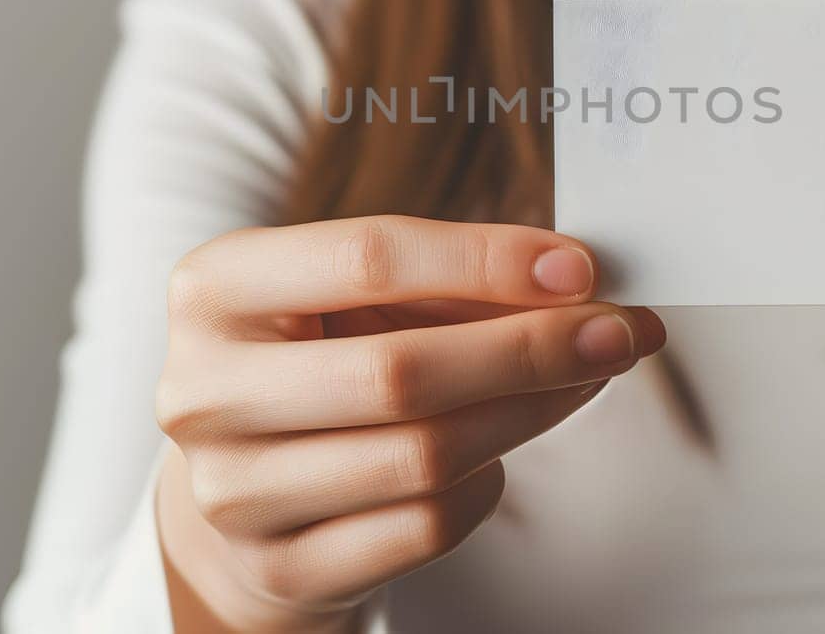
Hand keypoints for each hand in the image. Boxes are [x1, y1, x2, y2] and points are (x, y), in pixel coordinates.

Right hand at [154, 216, 665, 632]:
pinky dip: (487, 481)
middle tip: (618, 331)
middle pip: (402, 370)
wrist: (242, 483)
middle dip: (531, 348)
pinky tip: (499, 449)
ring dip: (533, 411)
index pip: (368, 256)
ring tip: (584, 377)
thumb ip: (449, 279)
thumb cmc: (316, 358)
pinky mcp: (284, 568)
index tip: (578, 266)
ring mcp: (237, 493)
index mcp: (214, 289)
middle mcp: (205, 392)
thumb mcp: (352, 295)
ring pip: (427, 455)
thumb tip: (573, 280)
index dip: (487, 260)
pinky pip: (428, 525)